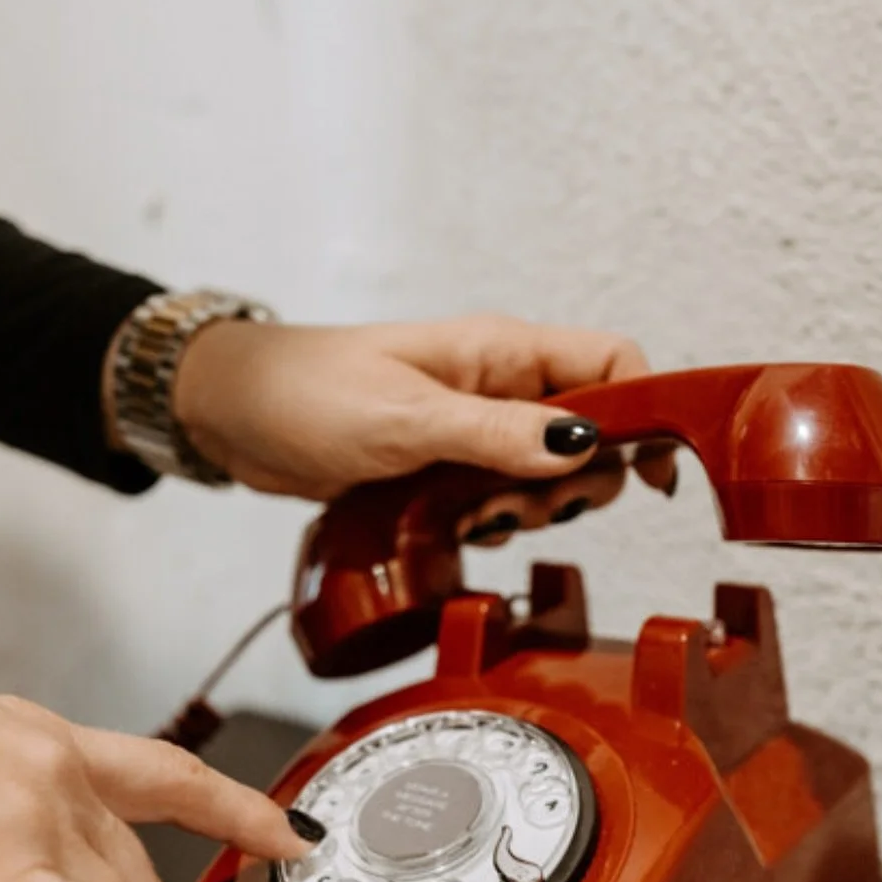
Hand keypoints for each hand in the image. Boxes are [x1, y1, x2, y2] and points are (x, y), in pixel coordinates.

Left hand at [172, 314, 650, 500]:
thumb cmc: (307, 395)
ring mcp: (473, 426)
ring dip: (527, 509)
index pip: (615, 362)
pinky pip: (500, 498)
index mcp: (501, 350)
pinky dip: (491, 522)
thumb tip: (584, 445)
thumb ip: (495, 435)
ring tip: (471, 518)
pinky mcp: (445, 466)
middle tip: (512, 507)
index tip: (649, 476)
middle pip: (593, 434)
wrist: (232, 413)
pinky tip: (454, 531)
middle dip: (573, 483)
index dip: (647, 415)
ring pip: (547, 475)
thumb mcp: (406, 421)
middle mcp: (498, 384)